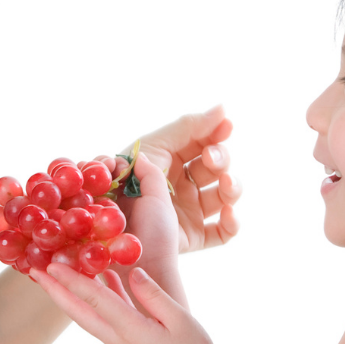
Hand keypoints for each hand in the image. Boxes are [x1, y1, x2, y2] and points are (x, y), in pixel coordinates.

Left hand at [32, 260, 223, 343]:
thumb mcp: (181, 321)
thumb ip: (154, 296)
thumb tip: (132, 272)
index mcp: (130, 332)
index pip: (94, 300)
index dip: (72, 280)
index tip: (52, 265)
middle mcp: (118, 339)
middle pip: (79, 312)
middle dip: (55, 291)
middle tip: (34, 271)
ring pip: (88, 315)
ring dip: (70, 295)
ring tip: (57, 274)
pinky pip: (106, 317)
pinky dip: (98, 298)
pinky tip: (102, 279)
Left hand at [128, 106, 240, 254]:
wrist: (112, 226)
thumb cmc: (126, 180)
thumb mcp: (156, 146)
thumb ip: (189, 126)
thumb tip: (224, 107)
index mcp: (171, 160)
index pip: (202, 143)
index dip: (215, 133)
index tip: (227, 125)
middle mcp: (182, 185)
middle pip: (216, 168)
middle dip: (220, 159)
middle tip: (210, 158)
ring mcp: (189, 211)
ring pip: (225, 197)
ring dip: (232, 187)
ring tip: (226, 183)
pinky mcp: (193, 236)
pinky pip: (222, 232)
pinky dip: (232, 223)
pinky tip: (228, 213)